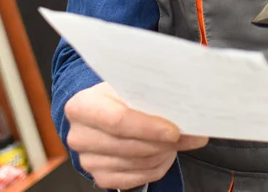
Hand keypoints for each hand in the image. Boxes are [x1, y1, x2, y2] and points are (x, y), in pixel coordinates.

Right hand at [64, 83, 208, 188]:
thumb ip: (153, 99)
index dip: (149, 128)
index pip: (118, 120)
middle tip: (188, 135)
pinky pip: (139, 178)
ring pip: (138, 163)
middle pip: (130, 145)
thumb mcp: (132, 89)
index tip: (174, 131)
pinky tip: (162, 153)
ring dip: (163, 153)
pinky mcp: (101, 177)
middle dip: (163, 142)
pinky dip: (157, 166)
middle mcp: (79, 136)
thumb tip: (186, 114)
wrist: (106, 115)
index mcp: (82, 107)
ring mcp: (88, 160)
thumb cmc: (121, 100)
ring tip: (172, 140)